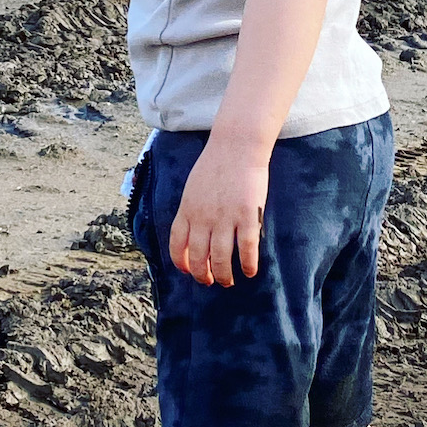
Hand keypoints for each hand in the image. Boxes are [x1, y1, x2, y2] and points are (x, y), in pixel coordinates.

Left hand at [169, 142, 270, 286]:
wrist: (237, 145)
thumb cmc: (215, 164)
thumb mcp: (193, 188)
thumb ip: (192, 210)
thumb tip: (195, 232)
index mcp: (187, 210)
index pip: (177, 245)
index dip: (182, 263)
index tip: (188, 271)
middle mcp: (203, 217)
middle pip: (199, 257)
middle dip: (203, 275)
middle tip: (210, 281)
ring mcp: (225, 218)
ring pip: (221, 259)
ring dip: (224, 275)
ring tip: (228, 281)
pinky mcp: (248, 216)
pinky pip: (247, 249)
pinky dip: (248, 265)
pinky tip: (249, 271)